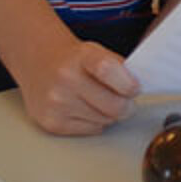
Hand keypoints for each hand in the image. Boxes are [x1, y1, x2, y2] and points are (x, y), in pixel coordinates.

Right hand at [14, 34, 139, 135]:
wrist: (39, 65)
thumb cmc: (76, 60)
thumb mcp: (98, 51)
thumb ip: (120, 68)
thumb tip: (141, 88)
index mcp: (82, 56)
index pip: (107, 69)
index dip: (128, 84)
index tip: (135, 88)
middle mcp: (66, 79)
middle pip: (114, 106)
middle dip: (128, 106)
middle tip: (127, 100)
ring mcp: (56, 102)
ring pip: (106, 120)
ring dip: (111, 114)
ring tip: (101, 101)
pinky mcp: (51, 122)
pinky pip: (92, 130)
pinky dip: (97, 122)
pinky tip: (87, 109)